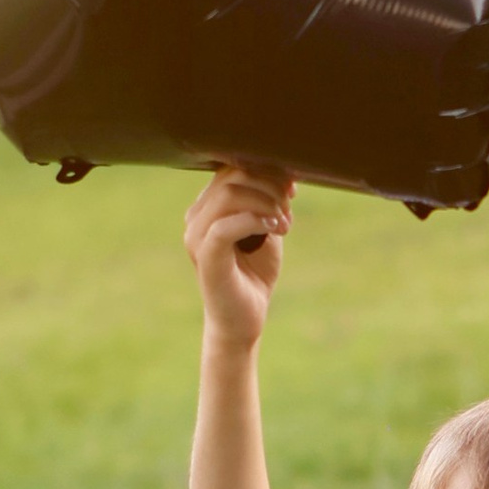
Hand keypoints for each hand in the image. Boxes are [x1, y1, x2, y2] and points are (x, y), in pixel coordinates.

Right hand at [186, 162, 295, 347]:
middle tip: (290, 207)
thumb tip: (287, 174)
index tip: (292, 189)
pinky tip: (277, 230)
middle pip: (230, 178)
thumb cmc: (255, 272)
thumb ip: (270, 201)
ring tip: (285, 224)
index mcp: (208, 207)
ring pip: (228, 196)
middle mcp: (196, 218)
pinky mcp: (205, 257)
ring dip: (266, 203)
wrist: (244, 319)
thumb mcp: (267, 228)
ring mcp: (196, 237)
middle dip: (269, 186)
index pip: (231, 169)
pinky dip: (255, 220)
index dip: (265, 171)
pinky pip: (224, 226)